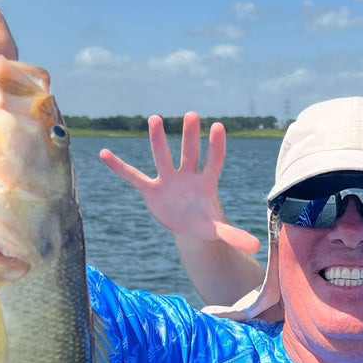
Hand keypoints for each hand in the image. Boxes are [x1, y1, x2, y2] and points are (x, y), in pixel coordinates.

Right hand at [100, 112, 260, 254]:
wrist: (191, 228)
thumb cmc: (206, 222)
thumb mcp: (219, 231)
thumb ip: (235, 236)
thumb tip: (257, 248)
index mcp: (206, 183)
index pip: (213, 161)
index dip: (216, 146)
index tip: (218, 126)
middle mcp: (187, 176)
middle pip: (189, 153)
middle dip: (190, 136)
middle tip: (192, 114)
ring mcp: (168, 180)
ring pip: (163, 157)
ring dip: (159, 140)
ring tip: (155, 118)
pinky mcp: (152, 190)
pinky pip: (134, 177)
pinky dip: (120, 167)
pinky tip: (104, 153)